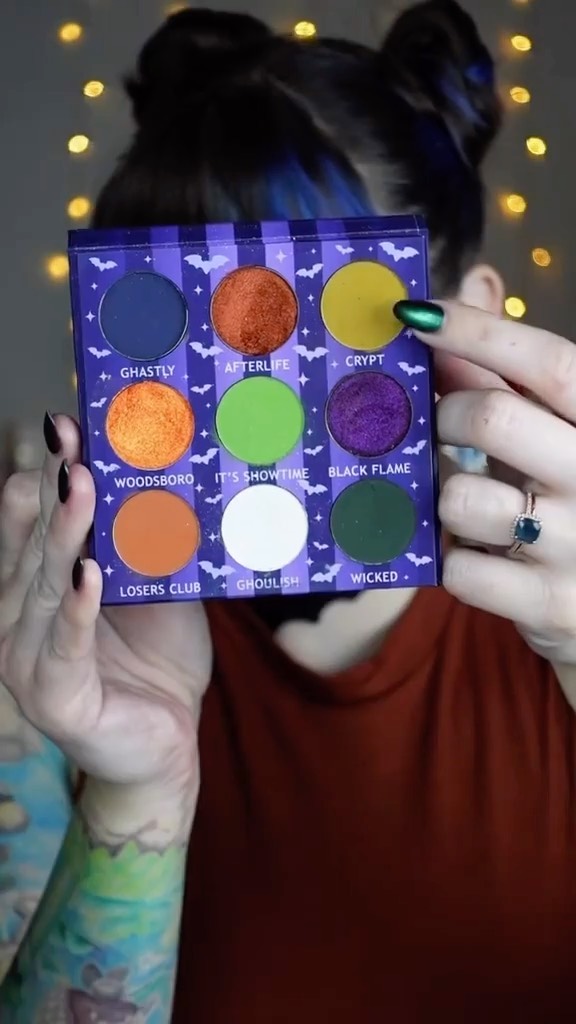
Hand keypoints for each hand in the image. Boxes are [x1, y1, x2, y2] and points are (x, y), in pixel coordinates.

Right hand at [0, 415, 211, 803]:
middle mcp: (22, 616)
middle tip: (66, 436)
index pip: (33, 521)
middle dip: (52, 486)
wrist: (168, 743)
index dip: (47, 472)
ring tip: (78, 484)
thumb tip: (162, 479)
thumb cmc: (158, 661)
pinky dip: (78, 607)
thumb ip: (146, 546)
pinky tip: (88, 573)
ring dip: (64, 532)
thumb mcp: (156, 590)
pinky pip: (67, 643)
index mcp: (38, 586)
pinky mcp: (54, 695)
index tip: (67, 425)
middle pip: (34, 542)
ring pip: (44, 583)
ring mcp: (28, 657)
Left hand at [396, 299, 575, 666]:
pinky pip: (459, 567)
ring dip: (445, 497)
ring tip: (469, 502)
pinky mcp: (551, 605)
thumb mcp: (559, 436)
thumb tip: (454, 308)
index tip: (417, 314)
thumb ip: (510, 381)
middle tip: (440, 424)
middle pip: (492, 418)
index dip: (480, 333)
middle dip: (445, 416)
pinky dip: (453, 557)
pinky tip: (478, 555)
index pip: (552, 364)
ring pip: (461, 498)